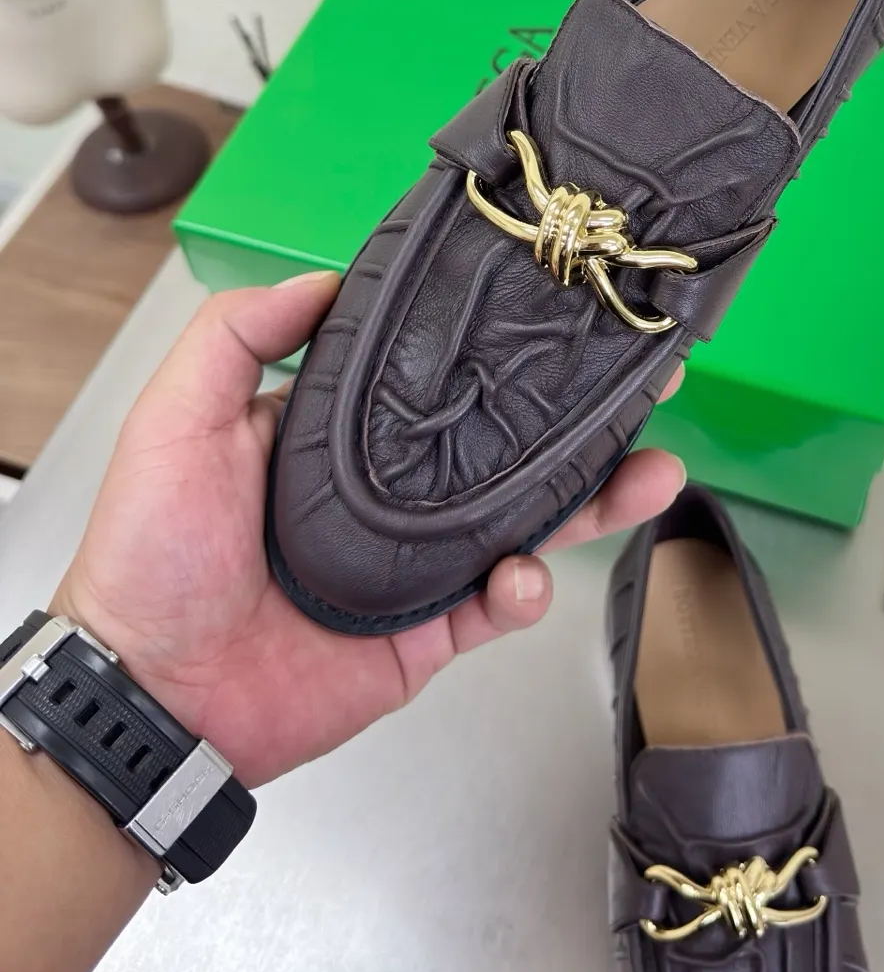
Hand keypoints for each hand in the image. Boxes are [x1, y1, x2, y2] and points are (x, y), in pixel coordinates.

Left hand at [52, 271, 683, 787]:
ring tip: (647, 473)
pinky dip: (528, 589)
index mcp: (339, 436)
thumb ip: (237, 337)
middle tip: (646, 381)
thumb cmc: (150, 557)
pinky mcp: (429, 632)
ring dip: (595, 497)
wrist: (151, 694)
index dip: (497, 347)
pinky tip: (524, 574)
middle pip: (506, 444)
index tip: (558, 312)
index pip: (436, 376)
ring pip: (529, 521)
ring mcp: (417, 564)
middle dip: (581, 417)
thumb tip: (322, 277)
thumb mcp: (177, 421)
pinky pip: (500, 604)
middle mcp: (390, 492)